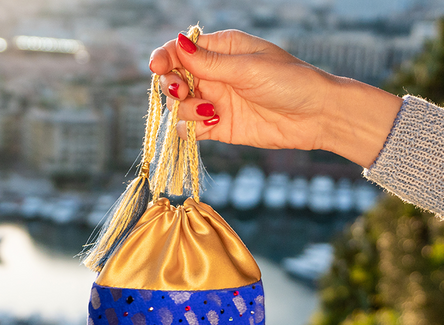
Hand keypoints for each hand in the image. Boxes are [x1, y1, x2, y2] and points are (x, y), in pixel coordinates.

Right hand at [149, 29, 401, 165]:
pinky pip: (190, 129)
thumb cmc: (290, 82)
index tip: (157, 68)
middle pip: (173, 79)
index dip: (164, 58)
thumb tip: (177, 44)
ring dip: (185, 110)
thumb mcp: (248, 68)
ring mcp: (215, 101)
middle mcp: (214, 74)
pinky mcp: (218, 127)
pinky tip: (212, 125)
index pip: (181, 50)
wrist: (317, 117)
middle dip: (171, 86)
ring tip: (209, 113)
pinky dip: (191, 129)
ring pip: (178, 106)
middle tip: (183, 93)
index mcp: (222, 50)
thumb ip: (209, 62)